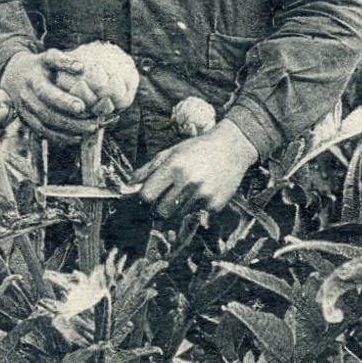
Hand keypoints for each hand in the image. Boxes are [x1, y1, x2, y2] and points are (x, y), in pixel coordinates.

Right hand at [0, 49, 105, 142]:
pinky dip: (60, 138)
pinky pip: (42, 133)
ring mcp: (25, 112)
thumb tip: (81, 67)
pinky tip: (78, 137)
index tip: (82, 107)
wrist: (12, 75)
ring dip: (68, 131)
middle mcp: (26, 98)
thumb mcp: (48, 57)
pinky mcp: (27, 121)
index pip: (47, 93)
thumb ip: (63, 60)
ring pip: (45, 127)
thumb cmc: (39, 66)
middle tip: (94, 123)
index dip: (63, 101)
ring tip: (91, 130)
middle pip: (47, 114)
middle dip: (71, 121)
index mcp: (33, 81)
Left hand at [134, 120, 257, 217]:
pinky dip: (197, 207)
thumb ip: (148, 169)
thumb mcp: (171, 152)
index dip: (145, 199)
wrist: (233, 147)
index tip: (148, 197)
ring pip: (178, 215)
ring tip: (188, 191)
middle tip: (165, 200)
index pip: (147, 196)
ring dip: (179, 207)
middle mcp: (188, 182)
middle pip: (160, 212)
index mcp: (174, 167)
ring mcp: (203, 194)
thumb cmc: (198, 148)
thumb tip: (128, 185)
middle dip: (159, 208)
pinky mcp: (215, 203)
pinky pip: (197, 214)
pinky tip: (204, 191)